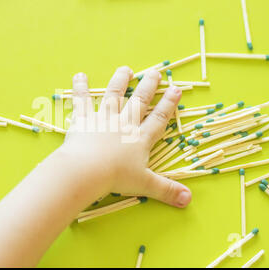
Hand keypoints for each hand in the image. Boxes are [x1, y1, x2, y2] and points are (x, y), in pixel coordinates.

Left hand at [58, 66, 191, 207]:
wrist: (87, 170)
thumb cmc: (116, 177)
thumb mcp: (145, 184)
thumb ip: (167, 190)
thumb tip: (188, 200)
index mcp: (140, 138)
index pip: (159, 118)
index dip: (169, 104)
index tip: (176, 89)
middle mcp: (124, 124)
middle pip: (139, 101)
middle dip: (149, 86)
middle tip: (155, 72)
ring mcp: (104, 118)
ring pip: (114, 95)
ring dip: (120, 81)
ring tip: (125, 69)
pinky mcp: (84, 119)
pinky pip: (82, 100)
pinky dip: (80, 87)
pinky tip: (80, 75)